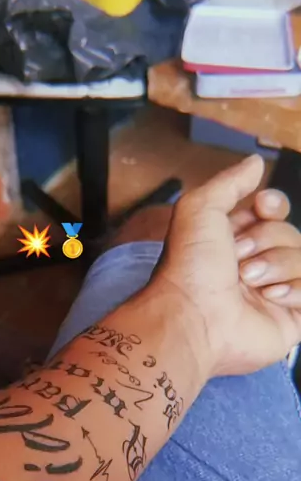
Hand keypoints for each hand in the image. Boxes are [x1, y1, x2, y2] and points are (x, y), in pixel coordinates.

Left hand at [154, 155, 300, 377]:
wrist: (194, 318)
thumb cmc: (190, 267)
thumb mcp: (199, 209)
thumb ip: (229, 182)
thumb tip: (255, 162)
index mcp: (231, 240)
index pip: (272, 212)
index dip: (273, 206)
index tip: (261, 205)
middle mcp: (252, 264)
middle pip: (289, 233)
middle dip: (266, 240)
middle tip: (237, 258)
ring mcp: (272, 292)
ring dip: (276, 266)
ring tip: (248, 283)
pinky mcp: (290, 319)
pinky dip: (293, 291)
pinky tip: (270, 298)